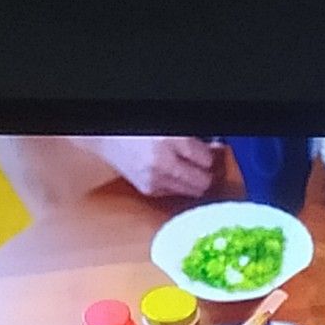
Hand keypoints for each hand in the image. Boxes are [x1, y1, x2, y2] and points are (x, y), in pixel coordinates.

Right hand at [78, 135, 218, 198]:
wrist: (110, 138)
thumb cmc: (140, 131)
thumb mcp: (171, 130)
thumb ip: (194, 142)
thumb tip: (214, 151)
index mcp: (170, 141)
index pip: (206, 160)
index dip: (210, 157)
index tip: (210, 154)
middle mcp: (163, 163)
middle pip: (202, 182)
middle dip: (206, 175)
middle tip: (204, 167)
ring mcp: (155, 179)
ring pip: (191, 192)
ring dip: (194, 183)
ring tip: (188, 170)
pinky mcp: (148, 190)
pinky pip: (175, 193)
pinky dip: (178, 185)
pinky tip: (172, 174)